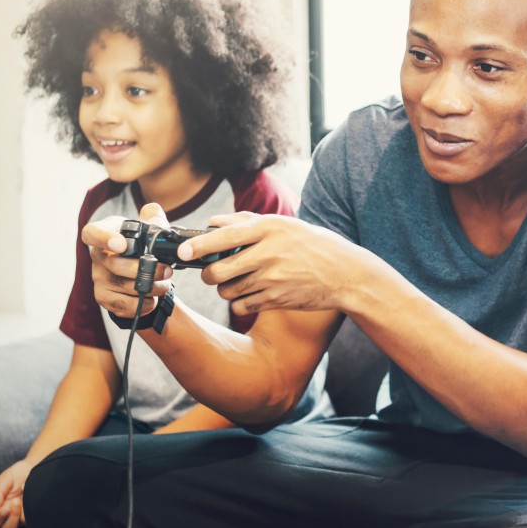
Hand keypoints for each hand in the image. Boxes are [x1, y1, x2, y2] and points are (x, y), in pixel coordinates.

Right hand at [0, 460, 33, 527]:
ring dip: (19, 515)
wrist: (34, 466)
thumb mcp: (6, 479)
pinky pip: (32, 518)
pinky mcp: (34, 512)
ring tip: (21, 500)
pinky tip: (33, 494)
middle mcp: (10, 514)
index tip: (4, 508)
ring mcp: (23, 514)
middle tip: (15, 502)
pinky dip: (32, 508)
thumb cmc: (18, 473)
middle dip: (10, 518)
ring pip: (20, 525)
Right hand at [81, 203, 172, 319]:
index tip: (122, 245)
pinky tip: (153, 300)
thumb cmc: (141, 244)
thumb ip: (153, 218)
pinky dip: (141, 305)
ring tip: (165, 284)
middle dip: (145, 270)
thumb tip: (154, 215)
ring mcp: (98, 278)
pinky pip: (121, 305)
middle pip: (115, 265)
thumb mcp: (148, 228)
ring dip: (149, 288)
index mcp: (105, 233)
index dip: (104, 239)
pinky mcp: (104, 297)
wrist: (140, 269)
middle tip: (167, 271)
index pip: (92, 233)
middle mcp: (97, 256)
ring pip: (122, 286)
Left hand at [176, 212, 369, 315]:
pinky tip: (252, 294)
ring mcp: (271, 279)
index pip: (223, 237)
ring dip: (225, 288)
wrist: (345, 274)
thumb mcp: (285, 225)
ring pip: (227, 290)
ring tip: (238, 281)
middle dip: (208, 274)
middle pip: (218, 270)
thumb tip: (213, 222)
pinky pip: (241, 306)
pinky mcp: (275, 300)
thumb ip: (247, 221)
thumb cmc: (313, 245)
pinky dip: (240, 303)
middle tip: (212, 271)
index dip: (197, 246)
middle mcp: (268, 253)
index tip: (181, 252)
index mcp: (269, 228)